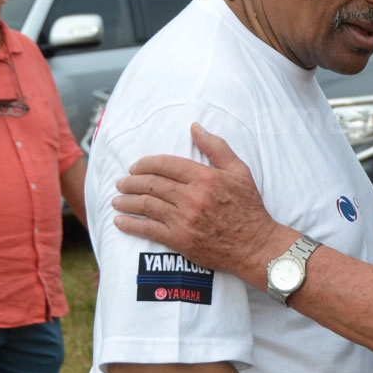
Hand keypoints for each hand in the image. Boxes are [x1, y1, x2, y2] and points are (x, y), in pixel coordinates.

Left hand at [112, 122, 280, 275]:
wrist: (255, 245)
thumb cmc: (248, 207)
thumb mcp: (239, 171)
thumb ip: (216, 147)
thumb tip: (194, 127)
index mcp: (205, 177)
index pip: (166, 164)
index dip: (146, 163)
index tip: (136, 166)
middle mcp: (192, 197)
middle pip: (152, 184)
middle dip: (131, 181)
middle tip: (121, 182)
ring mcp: (184, 219)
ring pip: (146, 205)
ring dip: (126, 201)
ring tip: (116, 199)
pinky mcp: (180, 240)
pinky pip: (149, 230)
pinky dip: (131, 225)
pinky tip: (120, 221)